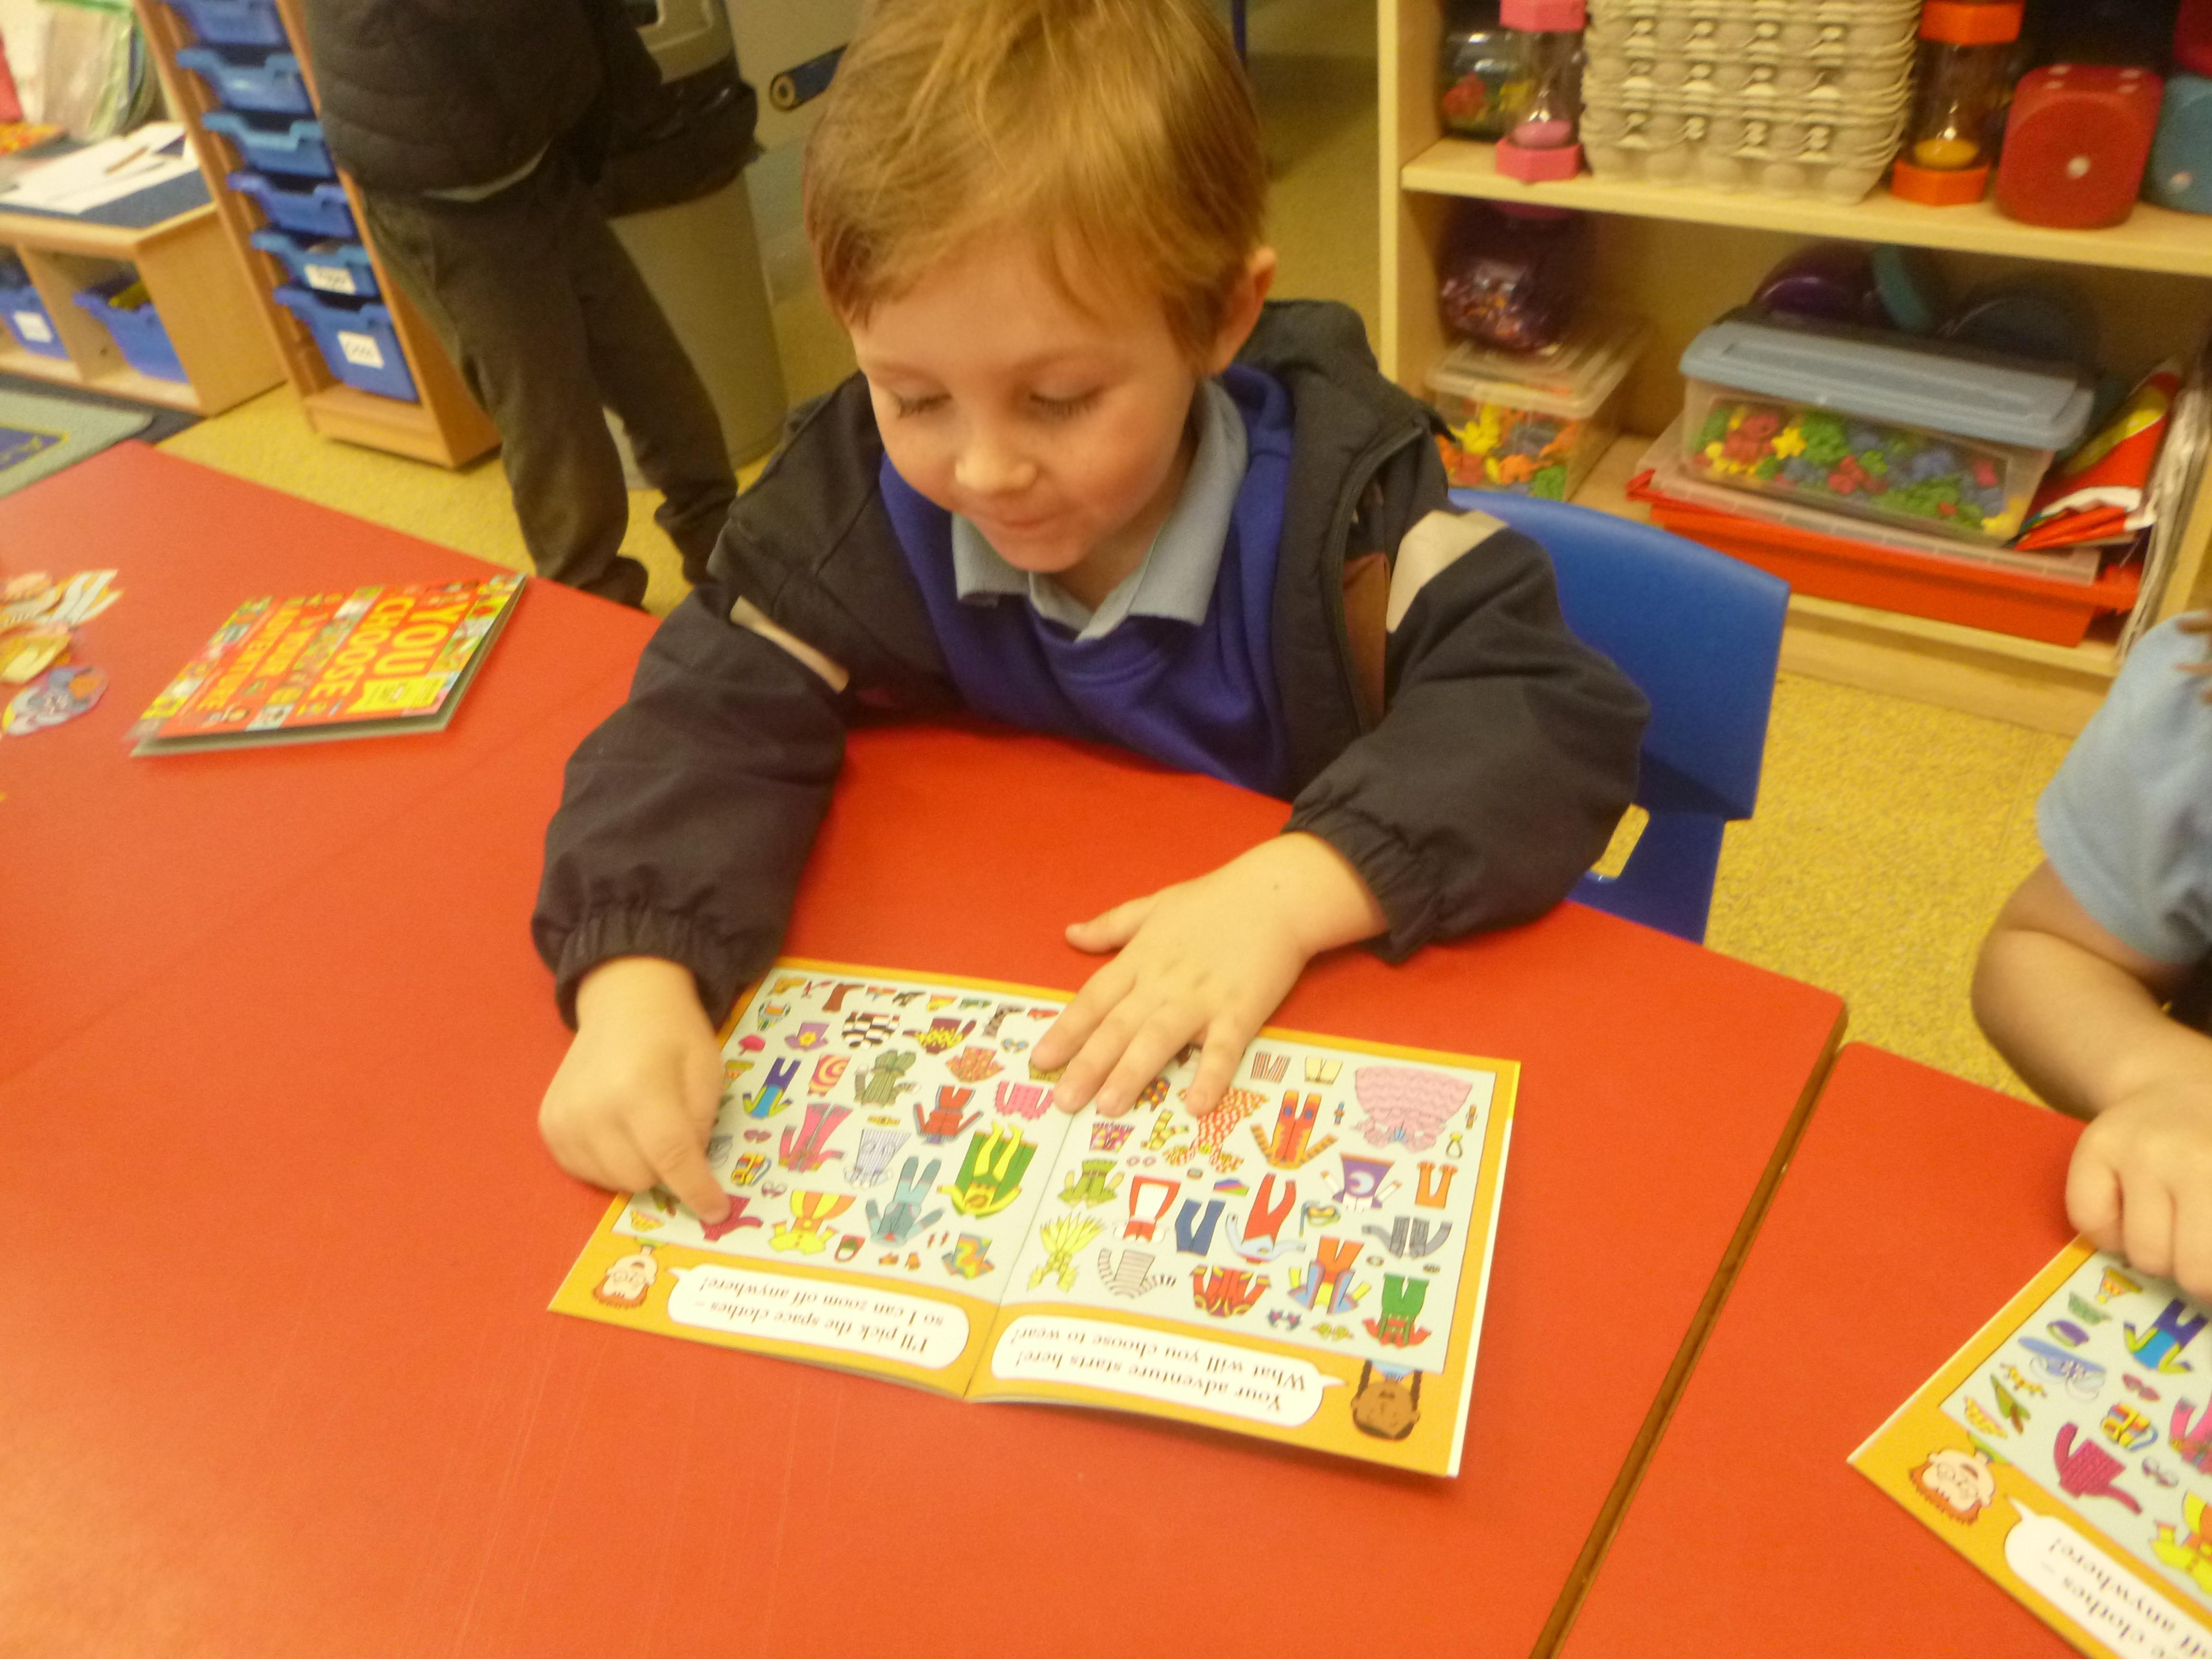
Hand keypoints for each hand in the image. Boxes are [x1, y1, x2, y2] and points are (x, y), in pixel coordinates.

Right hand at [539, 956, 728, 1222]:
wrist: (622, 1002)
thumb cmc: (673, 1035)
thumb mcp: (707, 1071)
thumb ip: (701, 1124)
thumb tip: (691, 1173)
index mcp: (641, 1089)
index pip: (672, 1158)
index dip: (697, 1191)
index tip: (717, 1212)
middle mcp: (594, 1109)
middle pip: (640, 1178)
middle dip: (666, 1170)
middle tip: (674, 1136)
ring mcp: (564, 1119)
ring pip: (611, 1182)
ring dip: (637, 1167)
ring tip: (642, 1127)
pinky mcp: (548, 1125)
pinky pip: (584, 1172)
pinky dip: (608, 1163)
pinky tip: (617, 1130)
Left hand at [1033, 835, 1384, 1119]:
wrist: (1276, 893)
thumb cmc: (1214, 900)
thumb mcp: (1153, 906)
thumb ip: (1111, 926)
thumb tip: (1070, 934)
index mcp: (1140, 959)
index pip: (1094, 999)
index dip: (1066, 1031)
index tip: (1039, 1061)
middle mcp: (1162, 982)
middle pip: (1118, 1026)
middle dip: (1088, 1065)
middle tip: (1063, 1101)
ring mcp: (1201, 998)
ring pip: (1159, 1039)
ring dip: (1132, 1073)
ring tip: (1109, 1106)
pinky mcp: (1240, 1010)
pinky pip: (1222, 1049)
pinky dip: (1210, 1076)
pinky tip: (1195, 1105)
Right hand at [2068, 1073, 2211, 1300]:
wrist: (2175, 1087)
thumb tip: (2207, 1291)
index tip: (2208, 1260)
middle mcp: (2195, 1160)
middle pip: (2195, 1272)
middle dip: (2196, 1271)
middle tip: (2197, 1246)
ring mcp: (2140, 1152)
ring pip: (2143, 1255)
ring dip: (2155, 1252)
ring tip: (2166, 1222)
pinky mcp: (2093, 1147)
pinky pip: (2090, 1223)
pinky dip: (2108, 1233)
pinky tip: (2126, 1209)